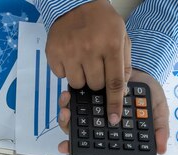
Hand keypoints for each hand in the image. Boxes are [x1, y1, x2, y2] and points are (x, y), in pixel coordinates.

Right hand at [46, 0, 130, 124]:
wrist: (76, 4)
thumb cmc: (102, 23)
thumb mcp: (122, 37)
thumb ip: (124, 64)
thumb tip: (121, 91)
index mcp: (111, 45)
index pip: (114, 82)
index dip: (114, 104)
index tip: (113, 119)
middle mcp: (89, 49)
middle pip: (94, 85)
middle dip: (97, 82)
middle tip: (96, 68)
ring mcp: (69, 52)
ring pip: (77, 84)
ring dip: (81, 78)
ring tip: (83, 61)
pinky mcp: (54, 54)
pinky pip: (61, 75)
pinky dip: (67, 70)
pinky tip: (71, 56)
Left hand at [57, 69, 169, 154]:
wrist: (142, 68)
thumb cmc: (148, 92)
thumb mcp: (158, 109)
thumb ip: (160, 128)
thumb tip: (161, 150)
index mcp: (112, 130)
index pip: (97, 144)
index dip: (82, 149)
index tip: (69, 149)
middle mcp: (99, 122)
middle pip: (80, 133)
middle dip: (69, 133)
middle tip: (66, 130)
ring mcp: (91, 108)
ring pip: (74, 118)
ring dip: (65, 117)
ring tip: (65, 111)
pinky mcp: (86, 93)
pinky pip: (73, 100)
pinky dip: (67, 100)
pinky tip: (67, 96)